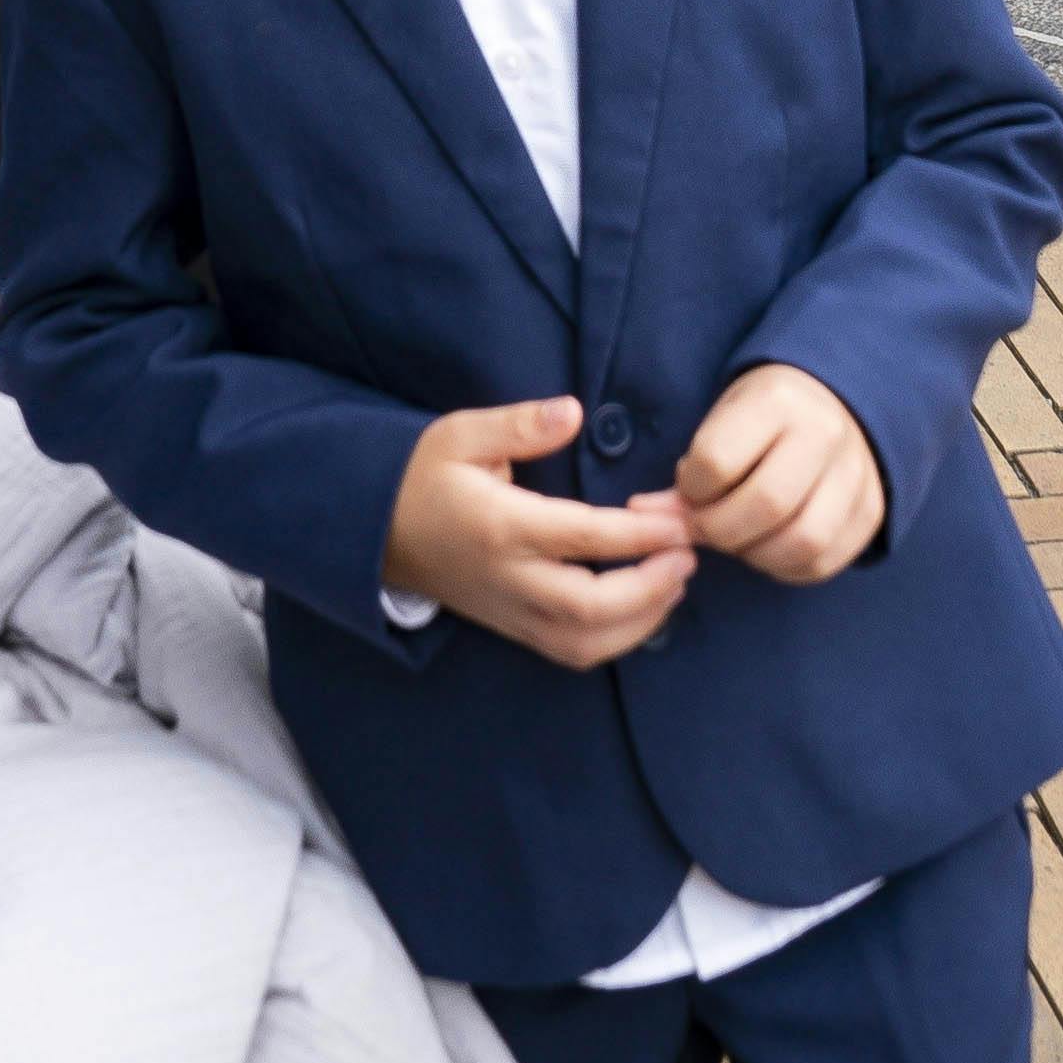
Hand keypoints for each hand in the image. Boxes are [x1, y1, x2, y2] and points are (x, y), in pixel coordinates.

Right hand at [381, 395, 695, 669]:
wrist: (373, 532)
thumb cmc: (423, 474)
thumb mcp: (462, 433)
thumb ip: (520, 424)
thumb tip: (573, 411)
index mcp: (500, 527)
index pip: (582, 538)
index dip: (640, 535)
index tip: (681, 521)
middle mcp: (508, 578)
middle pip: (589, 607)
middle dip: (651, 588)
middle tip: (688, 556)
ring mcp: (509, 611)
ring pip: (584, 641)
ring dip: (642, 620)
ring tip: (675, 581)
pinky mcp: (511, 628)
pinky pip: (570, 651)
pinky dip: (616, 639)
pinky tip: (644, 609)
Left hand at [677, 364, 884, 584]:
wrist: (834, 402)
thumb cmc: (763, 416)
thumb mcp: (724, 421)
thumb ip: (690, 471)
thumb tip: (645, 517)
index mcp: (778, 401)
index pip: (717, 461)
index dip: (690, 488)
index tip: (689, 488)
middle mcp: (825, 434)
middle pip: (765, 506)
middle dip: (719, 530)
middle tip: (706, 525)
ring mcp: (856, 474)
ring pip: (802, 541)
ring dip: (755, 554)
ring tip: (738, 538)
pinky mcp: (872, 510)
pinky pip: (825, 562)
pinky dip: (786, 568)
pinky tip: (767, 549)